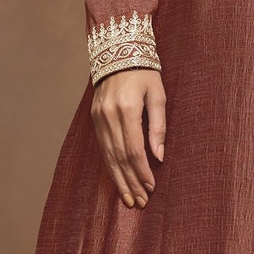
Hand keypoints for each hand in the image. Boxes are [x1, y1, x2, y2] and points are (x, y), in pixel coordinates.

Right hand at [91, 68, 164, 207]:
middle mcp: (108, 115)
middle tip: (140, 202)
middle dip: (131, 182)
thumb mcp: (158, 96)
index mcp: (127, 109)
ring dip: (119, 179)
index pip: (134, 150)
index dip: (142, 172)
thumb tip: (159, 157)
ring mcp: (98, 117)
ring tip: (129, 198)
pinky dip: (110, 166)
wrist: (118, 52)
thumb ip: (159, 127)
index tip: (151, 187)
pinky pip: (102, 147)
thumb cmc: (145, 73)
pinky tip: (117, 179)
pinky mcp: (94, 118)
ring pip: (108, 156)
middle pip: (119, 157)